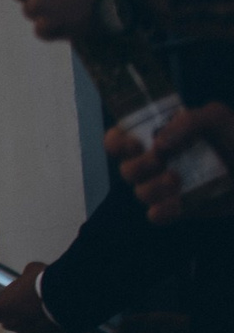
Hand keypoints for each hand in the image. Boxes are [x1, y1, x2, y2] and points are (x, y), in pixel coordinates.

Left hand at [0, 261, 69, 332]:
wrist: (68, 296)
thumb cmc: (45, 282)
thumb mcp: (31, 271)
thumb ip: (25, 277)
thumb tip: (29, 275)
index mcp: (0, 308)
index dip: (7, 306)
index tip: (16, 302)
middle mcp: (11, 324)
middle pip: (10, 323)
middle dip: (19, 317)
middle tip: (32, 308)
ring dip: (33, 326)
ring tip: (47, 315)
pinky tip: (56, 324)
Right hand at [108, 100, 233, 224]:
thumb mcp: (217, 117)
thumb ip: (189, 120)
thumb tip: (159, 143)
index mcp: (157, 137)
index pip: (118, 140)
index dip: (117, 143)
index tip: (135, 143)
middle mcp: (156, 162)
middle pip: (125, 169)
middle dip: (138, 166)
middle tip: (160, 160)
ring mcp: (166, 187)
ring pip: (140, 192)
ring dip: (154, 187)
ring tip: (177, 180)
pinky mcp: (178, 208)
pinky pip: (156, 215)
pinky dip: (163, 210)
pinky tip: (179, 203)